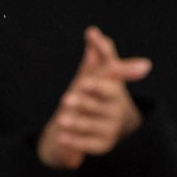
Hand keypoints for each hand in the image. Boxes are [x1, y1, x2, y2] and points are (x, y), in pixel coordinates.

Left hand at [39, 26, 149, 168]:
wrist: (105, 123)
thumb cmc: (99, 92)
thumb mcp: (99, 72)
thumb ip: (99, 53)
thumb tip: (92, 31)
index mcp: (115, 92)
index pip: (109, 87)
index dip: (97, 85)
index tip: (84, 83)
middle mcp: (116, 111)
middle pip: (98, 106)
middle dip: (83, 103)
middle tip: (66, 100)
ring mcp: (110, 130)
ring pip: (91, 126)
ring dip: (77, 123)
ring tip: (61, 119)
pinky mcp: (103, 145)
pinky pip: (88, 145)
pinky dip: (75, 141)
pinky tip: (61, 136)